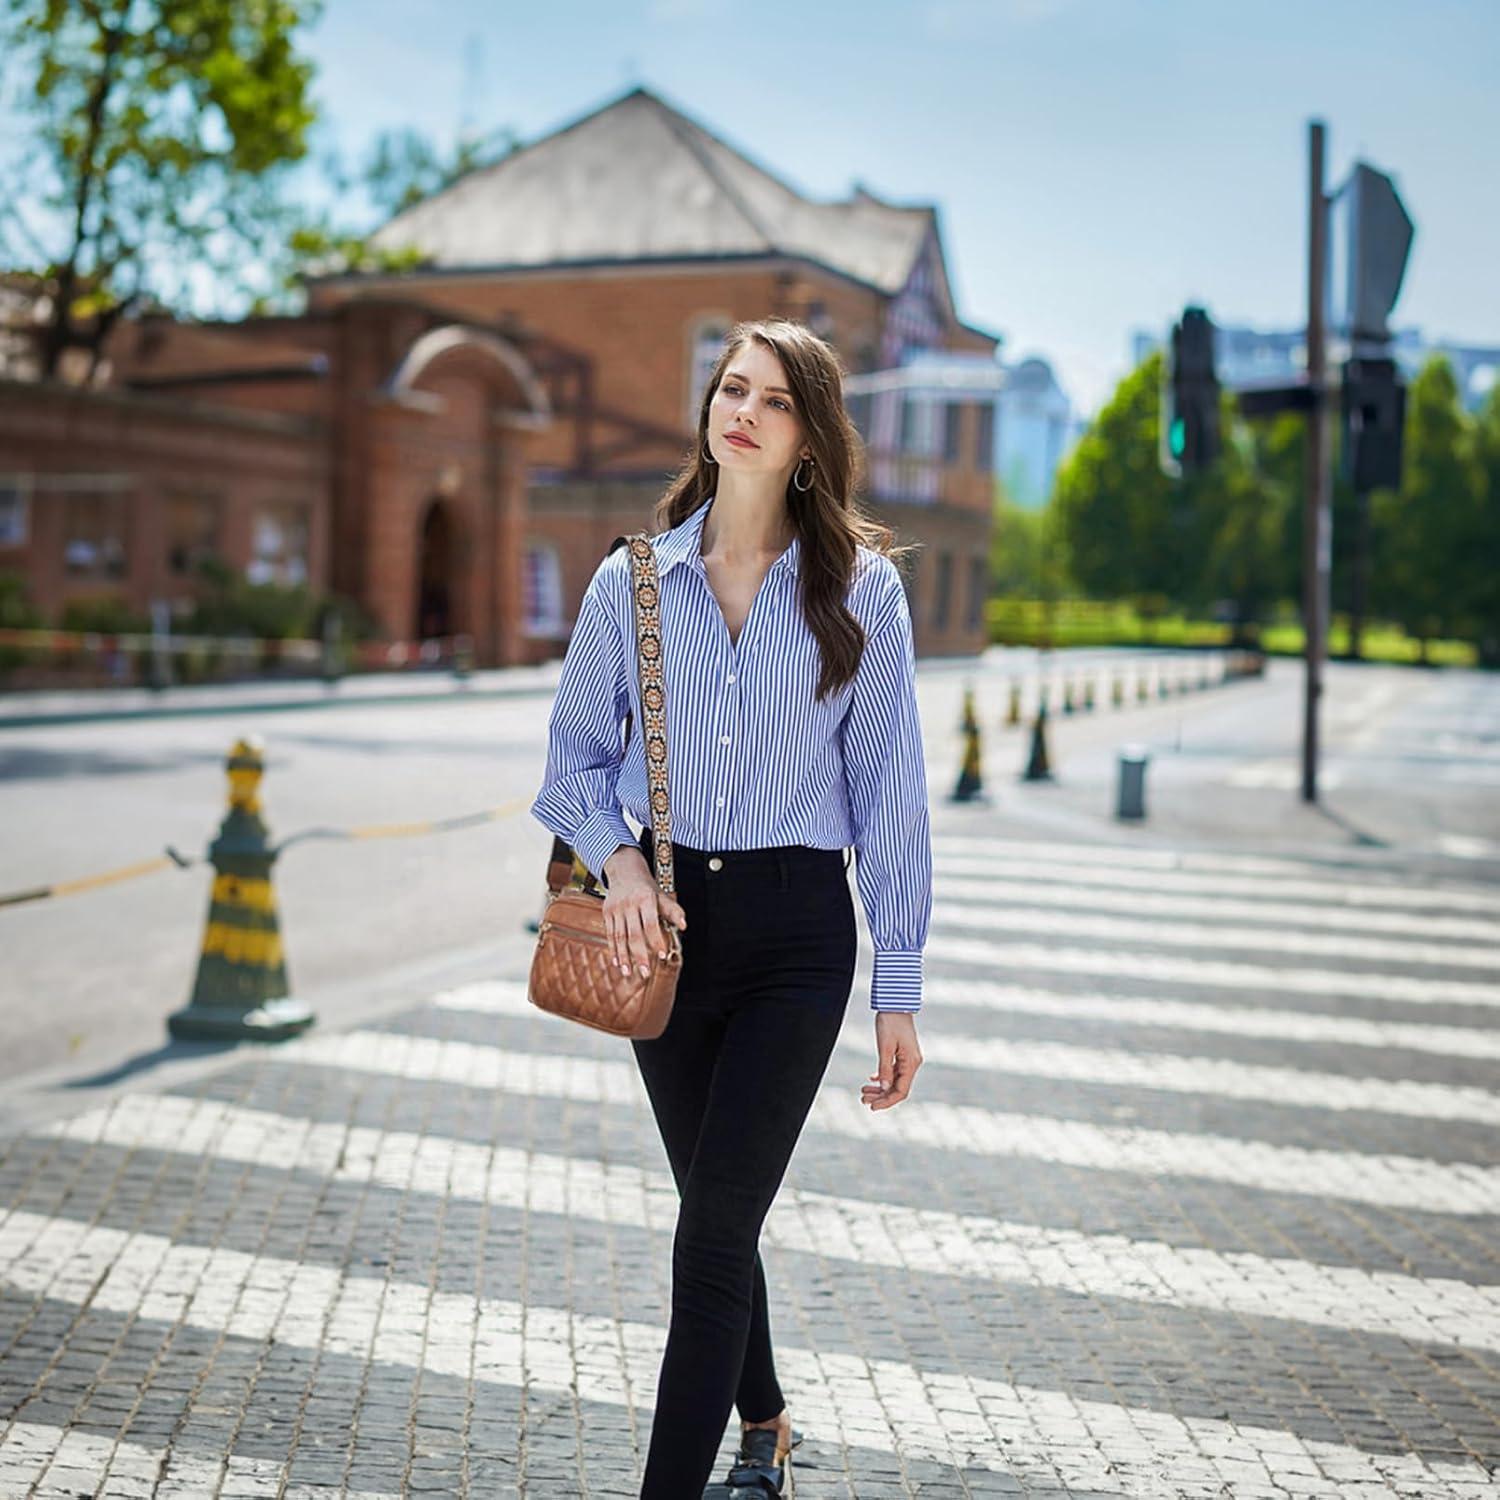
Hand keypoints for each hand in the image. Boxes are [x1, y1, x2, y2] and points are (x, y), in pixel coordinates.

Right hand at [601, 846, 687, 978]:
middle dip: (639, 955)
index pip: (651, 924)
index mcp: (645, 899)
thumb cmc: (647, 888)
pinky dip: (614, 950)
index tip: (662, 956)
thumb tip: (684, 926)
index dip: (657, 941)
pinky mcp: (606, 913)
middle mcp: (629, 904)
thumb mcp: (662, 895)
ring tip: (628, 973)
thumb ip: (673, 911)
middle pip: (633, 934)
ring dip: (623, 956)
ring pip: (619, 936)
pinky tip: (618, 963)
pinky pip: (610, 934)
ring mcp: (616, 909)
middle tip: (645, 972)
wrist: (624, 871)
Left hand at [862, 1011, 921, 1109]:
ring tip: (864, 1091)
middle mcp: (912, 1063)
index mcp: (911, 1063)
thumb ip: (884, 1068)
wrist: (895, 1003)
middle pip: (898, 1088)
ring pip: (895, 1080)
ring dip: (880, 1088)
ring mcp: (908, 1059)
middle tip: (863, 1099)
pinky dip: (883, 1077)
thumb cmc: (890, 1022)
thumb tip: (884, 1088)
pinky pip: (894, 1071)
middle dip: (881, 1096)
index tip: (872, 1106)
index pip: (901, 1091)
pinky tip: (871, 1079)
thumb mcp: (884, 1046)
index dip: (887, 1101)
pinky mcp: (902, 1053)